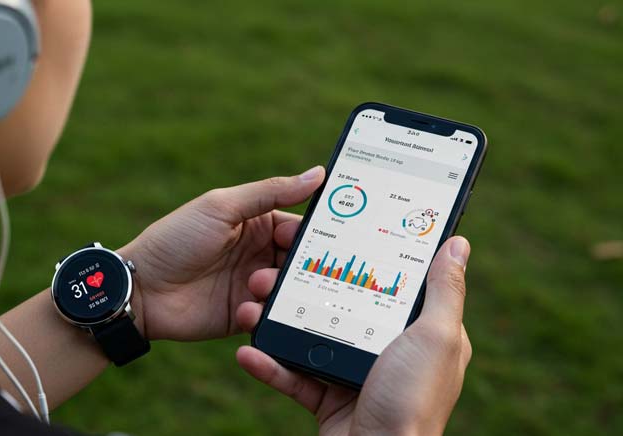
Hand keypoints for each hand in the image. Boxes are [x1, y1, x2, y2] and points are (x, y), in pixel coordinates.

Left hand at [119, 166, 324, 340]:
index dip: (313, 234)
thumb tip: (318, 174)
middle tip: (297, 268)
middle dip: (303, 266)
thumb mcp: (223, 207)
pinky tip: (245, 308)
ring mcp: (252, 286)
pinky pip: (269, 316)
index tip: (327, 240)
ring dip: (279, 288)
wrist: (141, 288)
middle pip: (300, 262)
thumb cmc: (176, 239)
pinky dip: (264, 313)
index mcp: (257, 224)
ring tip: (257, 284)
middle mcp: (259, 254)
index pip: (299, 227)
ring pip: (289, 290)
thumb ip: (271, 192)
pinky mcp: (243, 315)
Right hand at [235, 236, 472, 435]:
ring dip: (278, 323)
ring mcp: (356, 374)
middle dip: (305, 286)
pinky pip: (294, 376)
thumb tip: (458, 243)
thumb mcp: (436, 338)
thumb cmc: (413, 402)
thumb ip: (444, 292)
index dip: (368, 258)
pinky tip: (248, 351)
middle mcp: (389, 351)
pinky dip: (270, 365)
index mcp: (421, 334)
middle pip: (342, 306)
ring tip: (253, 304)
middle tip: (278, 268)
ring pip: (311, 336)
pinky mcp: (328, 398)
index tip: (337, 232)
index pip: (394, 284)